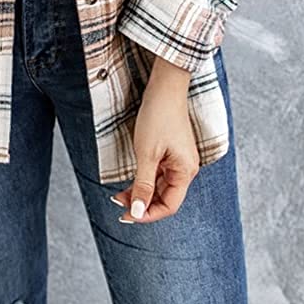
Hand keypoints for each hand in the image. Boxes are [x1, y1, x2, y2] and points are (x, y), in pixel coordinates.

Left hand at [110, 61, 199, 223]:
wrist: (164, 88)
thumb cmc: (158, 118)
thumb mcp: (147, 154)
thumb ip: (143, 185)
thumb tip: (138, 212)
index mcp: (185, 172)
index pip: (169, 205)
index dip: (148, 214)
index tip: (127, 215)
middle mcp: (185, 169)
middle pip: (164, 197)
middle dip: (142, 204)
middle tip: (119, 206)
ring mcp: (178, 160)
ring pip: (159, 186)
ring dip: (141, 192)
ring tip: (119, 195)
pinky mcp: (171, 152)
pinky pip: (158, 173)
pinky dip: (144, 180)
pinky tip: (130, 182)